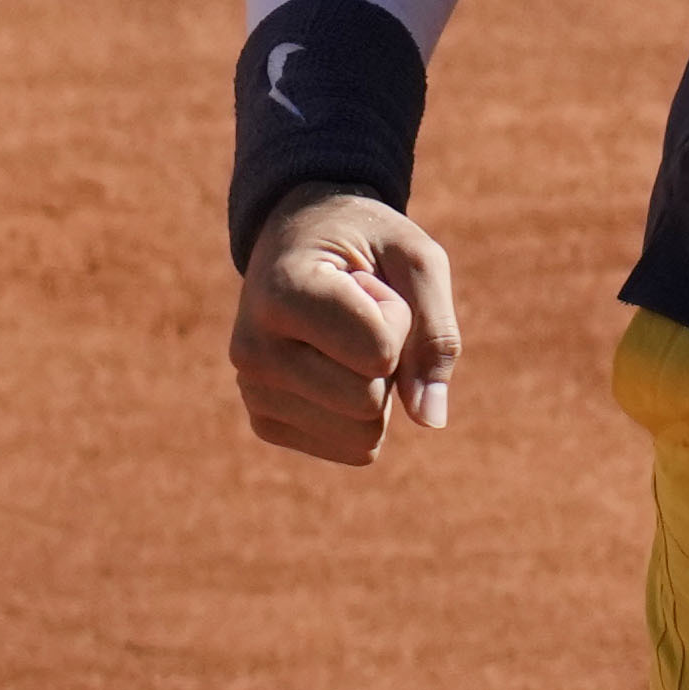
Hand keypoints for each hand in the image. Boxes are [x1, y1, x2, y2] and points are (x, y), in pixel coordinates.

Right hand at [229, 184, 460, 463]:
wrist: (298, 240)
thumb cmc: (364, 242)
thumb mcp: (415, 257)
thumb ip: (436, 332)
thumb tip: (431, 420)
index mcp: (282, 294)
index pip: (379, 353)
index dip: (398, 317)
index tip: (366, 280)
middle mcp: (252, 351)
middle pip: (368, 403)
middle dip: (388, 357)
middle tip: (356, 309)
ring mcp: (252, 393)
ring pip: (363, 437)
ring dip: (376, 385)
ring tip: (341, 333)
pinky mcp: (264, 423)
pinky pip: (352, 449)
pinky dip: (362, 411)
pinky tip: (331, 361)